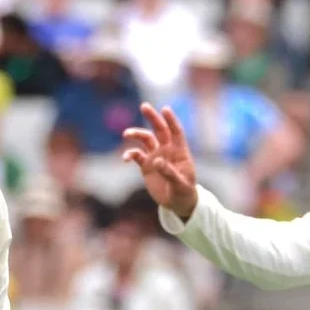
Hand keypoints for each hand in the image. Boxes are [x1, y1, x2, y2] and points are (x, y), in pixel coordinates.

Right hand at [122, 103, 198, 219]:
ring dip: (137, 134)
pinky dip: (130, 154)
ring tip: (126, 134)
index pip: (176, 132)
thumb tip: (156, 161)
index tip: (165, 109)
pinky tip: (125, 158)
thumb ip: (169, 172)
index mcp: (180, 151)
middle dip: (152, 118)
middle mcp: (167, 150)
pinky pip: (136, 156)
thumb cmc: (184, 192)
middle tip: (144, 106)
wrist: (177, 203)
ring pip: (145, 140)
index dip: (171, 120)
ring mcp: (155, 156)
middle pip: (159, 130)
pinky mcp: (146, 166)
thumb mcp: (180, 184)